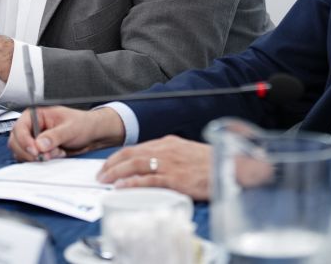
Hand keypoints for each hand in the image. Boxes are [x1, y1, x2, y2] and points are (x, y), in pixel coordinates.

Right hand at [8, 106, 126, 161]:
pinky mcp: (39, 150)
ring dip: (38, 157)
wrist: (92, 134)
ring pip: (22, 152)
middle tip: (45, 156)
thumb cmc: (82, 124)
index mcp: (36, 114)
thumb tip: (39, 144)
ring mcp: (34, 139)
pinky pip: (31, 159)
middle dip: (30, 152)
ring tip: (56, 152)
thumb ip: (54, 135)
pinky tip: (57, 154)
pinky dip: (42, 161)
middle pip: (16, 142)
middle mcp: (33, 126)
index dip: (24, 140)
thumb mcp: (70, 128)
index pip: (20, 127)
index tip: (35, 150)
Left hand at [97, 136, 213, 199]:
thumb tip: (153, 165)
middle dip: (112, 163)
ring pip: (135, 164)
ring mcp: (169, 163)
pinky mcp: (175, 178)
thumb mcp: (186, 153)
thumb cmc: (211, 163)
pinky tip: (122, 187)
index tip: (109, 164)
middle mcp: (166, 150)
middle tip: (101, 173)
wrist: (230, 166)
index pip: (137, 148)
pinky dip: (132, 183)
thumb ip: (169, 156)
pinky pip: (148, 179)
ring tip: (105, 180)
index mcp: (168, 143)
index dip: (120, 156)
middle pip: (131, 154)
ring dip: (117, 172)